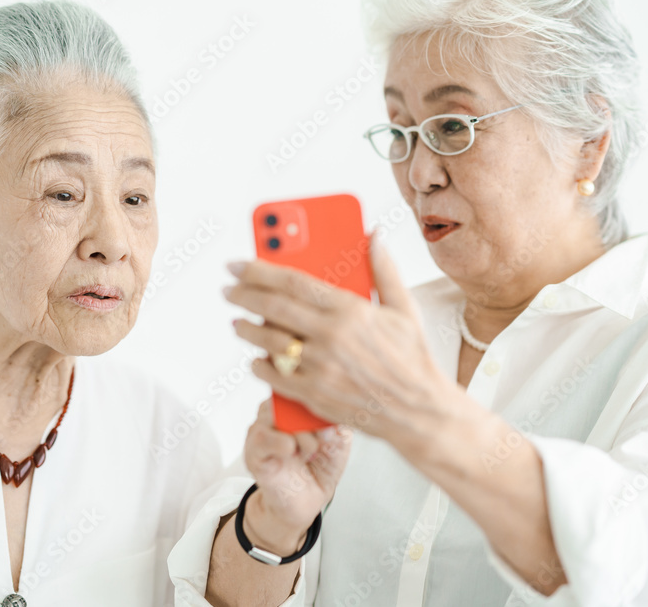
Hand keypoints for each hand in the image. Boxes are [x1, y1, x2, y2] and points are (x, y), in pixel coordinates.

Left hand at [224, 231, 462, 451]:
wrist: (418, 411)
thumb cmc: (412, 359)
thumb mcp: (404, 309)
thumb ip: (384, 270)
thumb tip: (374, 236)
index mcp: (350, 309)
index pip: (292, 281)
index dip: (259, 269)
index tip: (238, 264)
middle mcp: (331, 336)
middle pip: (273, 307)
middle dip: (243, 295)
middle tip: (229, 289)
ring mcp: (320, 367)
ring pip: (269, 341)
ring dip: (247, 329)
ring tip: (238, 322)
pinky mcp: (314, 395)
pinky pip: (275, 376)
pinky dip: (260, 365)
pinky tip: (255, 358)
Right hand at [242, 399, 350, 553]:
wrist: (306, 503)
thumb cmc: (320, 467)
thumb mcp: (338, 440)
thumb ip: (338, 419)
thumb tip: (339, 404)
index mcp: (292, 404)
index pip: (299, 383)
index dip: (320, 396)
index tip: (336, 416)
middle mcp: (274, 412)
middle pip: (286, 393)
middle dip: (312, 414)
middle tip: (326, 435)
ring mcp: (261, 430)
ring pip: (275, 413)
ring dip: (300, 433)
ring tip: (312, 451)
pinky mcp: (254, 452)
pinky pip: (262, 437)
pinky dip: (282, 443)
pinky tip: (294, 452)